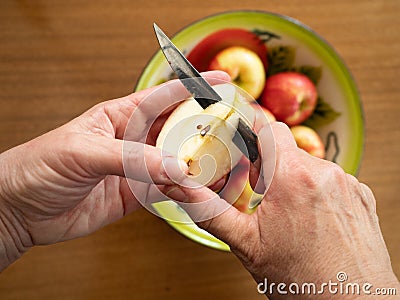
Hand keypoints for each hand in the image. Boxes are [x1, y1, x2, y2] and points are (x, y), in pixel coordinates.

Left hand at [0, 71, 229, 269]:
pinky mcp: (134, 194)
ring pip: (175, 162)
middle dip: (202, 129)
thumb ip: (131, 158)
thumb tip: (174, 167)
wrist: (21, 210)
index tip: (219, 82)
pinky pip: (166, 190)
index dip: (192, 87)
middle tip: (228, 132)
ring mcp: (135, 168)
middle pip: (175, 130)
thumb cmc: (40, 167)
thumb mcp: (84, 152)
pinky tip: (196, 191)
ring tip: (218, 166)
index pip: (162, 97)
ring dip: (195, 165)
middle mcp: (131, 140)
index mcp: (118, 117)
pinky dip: (183, 191)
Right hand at [168, 122, 399, 298]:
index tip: (245, 152)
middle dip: (270, 167)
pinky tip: (310, 219)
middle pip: (288, 150)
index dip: (253, 137)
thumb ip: (209, 209)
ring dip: (293, 181)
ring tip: (287, 214)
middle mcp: (326, 174)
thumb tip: (180, 188)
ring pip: (309, 166)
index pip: (270, 129)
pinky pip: (331, 180)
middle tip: (261, 195)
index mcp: (293, 178)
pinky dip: (316, 192)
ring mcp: (348, 185)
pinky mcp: (361, 197)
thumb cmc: (303, 280)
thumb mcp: (245, 243)